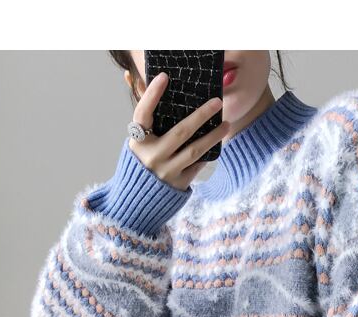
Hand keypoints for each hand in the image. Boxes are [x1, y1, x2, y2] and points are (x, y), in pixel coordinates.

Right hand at [128, 71, 229, 190]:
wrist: (138, 199)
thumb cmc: (141, 161)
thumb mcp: (138, 140)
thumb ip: (143, 113)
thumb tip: (130, 76)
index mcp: (138, 142)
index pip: (143, 113)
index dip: (152, 95)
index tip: (164, 76)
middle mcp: (152, 157)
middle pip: (180, 132)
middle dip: (201, 115)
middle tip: (217, 102)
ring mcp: (166, 172)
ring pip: (195, 150)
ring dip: (213, 136)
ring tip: (226, 125)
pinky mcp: (178, 184)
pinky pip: (197, 166)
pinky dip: (206, 154)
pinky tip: (216, 145)